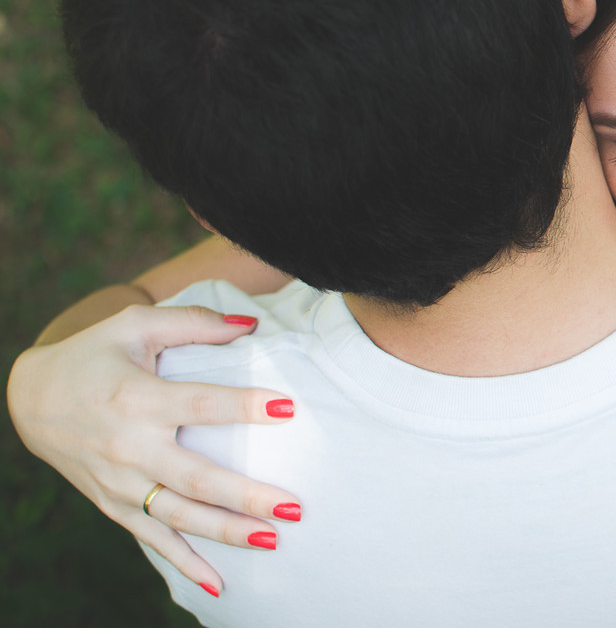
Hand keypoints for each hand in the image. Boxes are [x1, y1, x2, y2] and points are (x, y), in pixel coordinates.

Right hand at [7, 304, 301, 595]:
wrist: (31, 398)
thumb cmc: (95, 354)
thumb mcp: (136, 324)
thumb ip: (195, 324)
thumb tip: (251, 326)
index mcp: (138, 398)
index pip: (200, 405)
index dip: (244, 406)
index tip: (287, 409)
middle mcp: (129, 446)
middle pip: (197, 479)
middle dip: (247, 496)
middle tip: (293, 506)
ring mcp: (120, 482)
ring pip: (180, 517)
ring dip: (228, 532)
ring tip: (275, 539)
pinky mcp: (113, 504)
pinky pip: (153, 539)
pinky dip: (185, 563)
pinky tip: (218, 583)